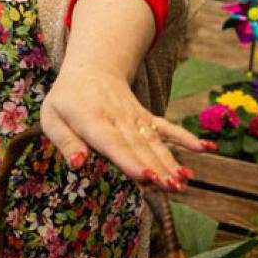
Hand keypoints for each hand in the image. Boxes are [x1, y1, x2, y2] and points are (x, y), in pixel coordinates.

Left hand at [40, 67, 202, 190]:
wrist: (91, 69)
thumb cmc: (67, 100)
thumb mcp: (52, 118)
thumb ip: (66, 142)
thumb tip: (79, 163)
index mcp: (93, 120)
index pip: (113, 143)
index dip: (129, 160)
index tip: (145, 176)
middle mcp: (119, 120)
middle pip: (139, 147)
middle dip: (157, 168)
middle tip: (171, 188)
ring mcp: (136, 118)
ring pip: (155, 142)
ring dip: (171, 162)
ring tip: (184, 182)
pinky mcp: (147, 118)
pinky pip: (168, 128)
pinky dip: (186, 138)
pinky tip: (205, 149)